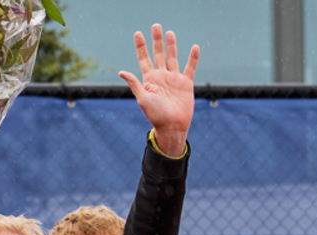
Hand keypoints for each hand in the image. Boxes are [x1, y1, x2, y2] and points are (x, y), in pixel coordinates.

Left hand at [121, 25, 197, 154]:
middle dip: (156, 40)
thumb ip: (135, 84)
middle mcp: (161, 77)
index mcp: (149, 79)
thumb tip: (121, 71)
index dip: (141, 46)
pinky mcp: (186, 84)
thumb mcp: (143, 99)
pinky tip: (195, 47)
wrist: (172, 127)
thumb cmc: (156, 116)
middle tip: (156, 25)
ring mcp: (173, 79)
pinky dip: (193, 58)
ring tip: (169, 32)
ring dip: (171, 45)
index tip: (137, 33)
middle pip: (158, 54)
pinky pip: (190, 68)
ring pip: (172, 57)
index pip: (143, 58)